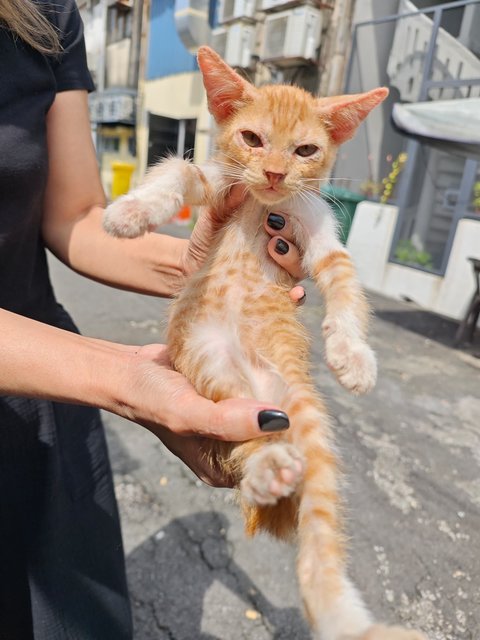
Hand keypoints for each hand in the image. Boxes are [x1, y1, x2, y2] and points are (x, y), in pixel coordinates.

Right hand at [119, 343, 289, 486]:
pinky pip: (255, 396)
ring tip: (298, 389)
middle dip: (291, 430)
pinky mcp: (228, 399)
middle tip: (306, 410)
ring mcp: (229, 423)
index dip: (287, 461)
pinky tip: (280, 374)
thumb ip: (228, 422)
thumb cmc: (152, 398)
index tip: (305, 445)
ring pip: (265, 417)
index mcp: (219, 466)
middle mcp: (228, 449)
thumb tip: (278, 420)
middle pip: (270, 443)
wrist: (130, 369)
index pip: (263, 470)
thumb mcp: (187, 413)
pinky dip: (267, 386)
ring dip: (283, 404)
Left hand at [181, 185, 305, 302]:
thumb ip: (227, 201)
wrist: (189, 270)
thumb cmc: (206, 239)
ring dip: (292, 256)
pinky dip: (298, 295)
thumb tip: (242, 184)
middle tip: (271, 225)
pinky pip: (296, 296)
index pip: (295, 216)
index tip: (275, 207)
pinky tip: (295, 292)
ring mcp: (280, 272)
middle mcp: (281, 248)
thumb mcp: (215, 216)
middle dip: (291, 230)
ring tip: (273, 247)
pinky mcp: (274, 293)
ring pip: (300, 265)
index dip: (294, 210)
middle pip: (301, 240)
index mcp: (271, 227)